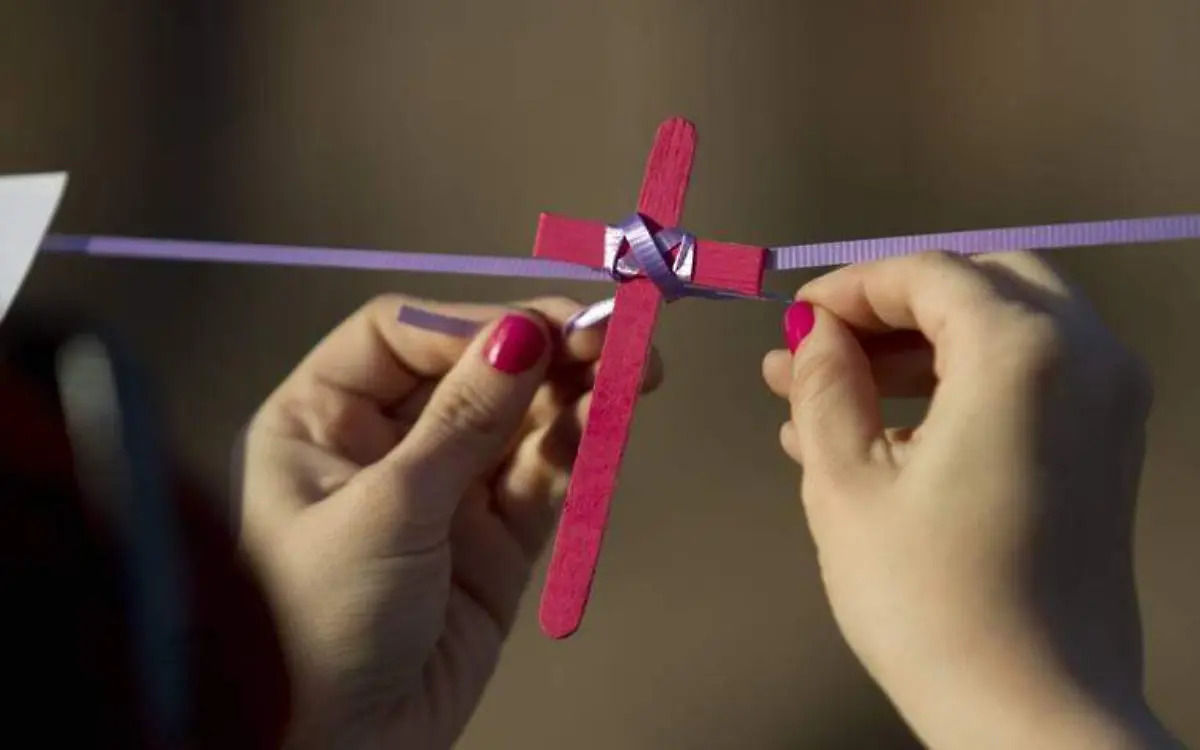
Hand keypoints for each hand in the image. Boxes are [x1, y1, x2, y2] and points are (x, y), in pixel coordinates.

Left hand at [238, 295, 661, 748]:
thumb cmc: (319, 625)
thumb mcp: (386, 508)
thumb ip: (462, 419)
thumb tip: (520, 333)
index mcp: (321, 420)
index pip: (402, 335)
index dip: (471, 324)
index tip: (537, 330)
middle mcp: (383, 446)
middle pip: (473, 372)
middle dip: (542, 351)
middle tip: (613, 335)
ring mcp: (445, 495)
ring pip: (519, 422)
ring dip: (576, 393)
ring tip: (635, 369)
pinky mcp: (494, 543)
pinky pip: (542, 480)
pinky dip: (579, 449)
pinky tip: (611, 420)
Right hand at [762, 252, 1180, 748]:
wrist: (1033, 714)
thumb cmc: (928, 599)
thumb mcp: (847, 483)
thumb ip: (825, 385)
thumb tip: (815, 334)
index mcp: (1024, 350)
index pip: (928, 274)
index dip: (851, 287)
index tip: (793, 321)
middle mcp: (1087, 356)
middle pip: (980, 286)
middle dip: (892, 309)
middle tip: (822, 351)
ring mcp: (1110, 403)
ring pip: (1007, 331)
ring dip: (919, 350)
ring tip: (828, 397)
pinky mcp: (1108, 449)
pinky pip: (1030, 382)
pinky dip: (961, 386)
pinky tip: (880, 433)